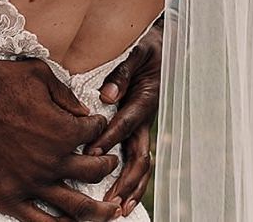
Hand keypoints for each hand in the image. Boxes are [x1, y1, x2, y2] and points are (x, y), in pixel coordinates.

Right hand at [0, 42, 123, 221]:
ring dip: (99, 211)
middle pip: (94, 171)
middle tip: (109, 164)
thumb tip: (84, 112)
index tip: (96, 125)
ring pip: (78, 208)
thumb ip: (66, 94)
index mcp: (64, 130)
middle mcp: (53, 161)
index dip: (98, 127)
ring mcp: (31, 183)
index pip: (94, 132)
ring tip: (110, 211)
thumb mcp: (38, 74)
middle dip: (106, 166)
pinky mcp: (8, 198)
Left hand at [85, 20, 162, 217]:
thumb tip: (107, 95)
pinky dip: (131, 179)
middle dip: (125, 179)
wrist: (162, 47)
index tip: (90, 152)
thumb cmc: (145, 47)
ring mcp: (143, 126)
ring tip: (117, 209)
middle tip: (108, 199)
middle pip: (139, 155)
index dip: (109, 138)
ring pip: (140, 163)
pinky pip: (136, 157)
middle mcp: (145, 117)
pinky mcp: (138, 129)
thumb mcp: (136, 51)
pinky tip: (120, 196)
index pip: (126, 122)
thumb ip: (122, 71)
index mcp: (145, 99)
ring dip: (130, 187)